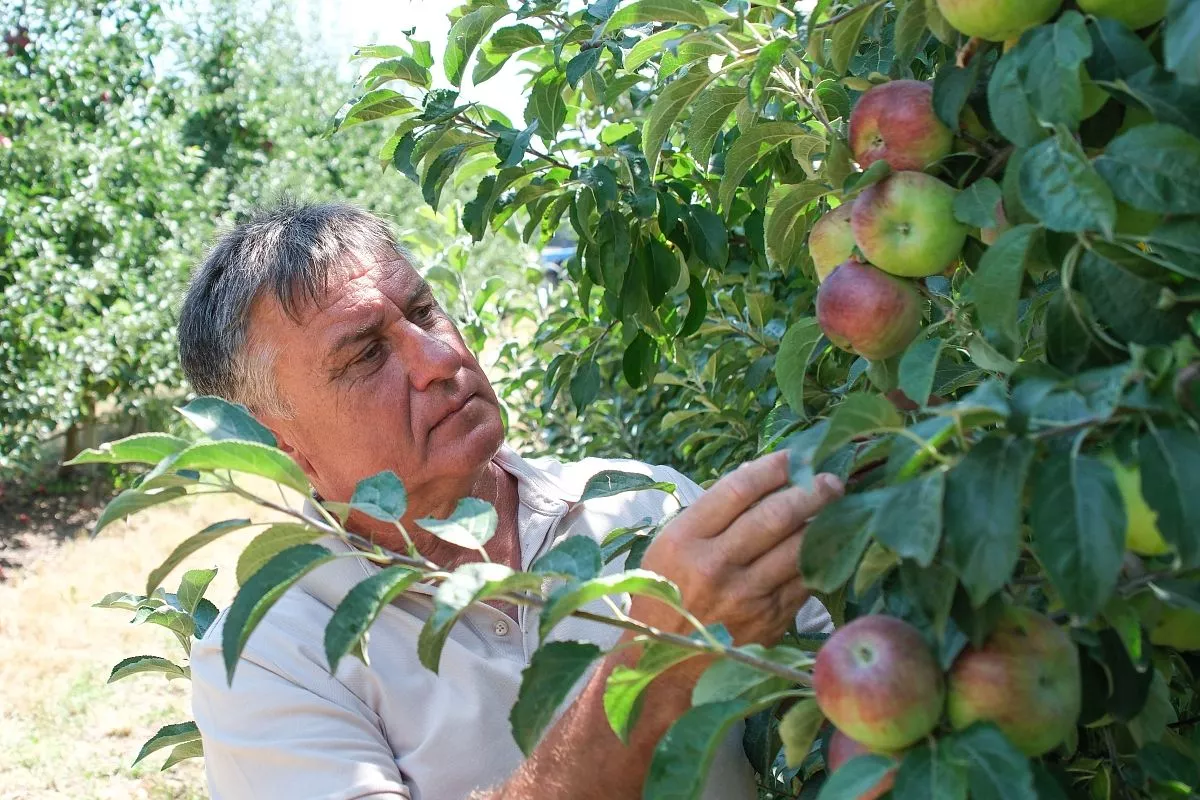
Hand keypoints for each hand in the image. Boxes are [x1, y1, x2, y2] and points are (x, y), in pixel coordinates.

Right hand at [633, 451, 842, 646]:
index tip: (793, 457)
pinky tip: (828, 544)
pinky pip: (804, 580)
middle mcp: (716, 566)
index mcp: (685, 540)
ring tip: (837, 505)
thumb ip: (711, 516)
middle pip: (776, 515)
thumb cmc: (667, 595)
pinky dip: (819, 559)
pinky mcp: (770, 621)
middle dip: (811, 490)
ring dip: (824, 522)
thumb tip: (762, 478)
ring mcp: (746, 597)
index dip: (772, 468)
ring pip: (798, 547)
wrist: (665, 666)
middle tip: (831, 479)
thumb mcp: (670, 547)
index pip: (738, 490)